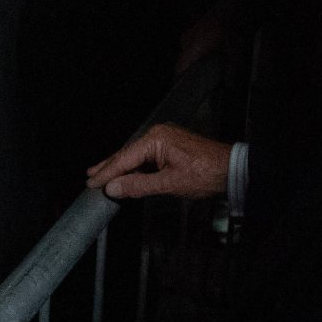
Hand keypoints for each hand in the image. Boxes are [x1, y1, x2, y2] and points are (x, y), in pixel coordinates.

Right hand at [86, 123, 232, 200]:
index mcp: (155, 138)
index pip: (124, 158)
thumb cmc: (204, 174)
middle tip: (89, 176)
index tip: (91, 183)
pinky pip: (146, 156)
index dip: (107, 173)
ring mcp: (164, 139)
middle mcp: (157, 134)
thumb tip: (112, 187)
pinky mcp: (171, 146)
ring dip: (120, 167)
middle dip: (108, 167)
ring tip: (101, 174)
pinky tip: (126, 172)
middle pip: (127, 154)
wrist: (232, 170)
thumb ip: (139, 185)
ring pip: (136, 155)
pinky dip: (134, 166)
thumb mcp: (169, 183)